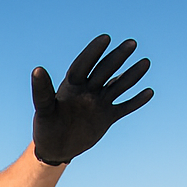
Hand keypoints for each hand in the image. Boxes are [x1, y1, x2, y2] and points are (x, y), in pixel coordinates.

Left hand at [31, 35, 152, 164]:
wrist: (56, 148)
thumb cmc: (46, 128)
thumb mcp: (43, 110)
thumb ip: (42, 91)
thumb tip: (37, 69)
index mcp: (71, 86)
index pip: (84, 64)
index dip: (93, 52)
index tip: (105, 38)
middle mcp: (88, 90)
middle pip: (105, 70)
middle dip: (118, 57)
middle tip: (132, 43)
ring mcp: (99, 103)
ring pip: (118, 85)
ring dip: (132, 75)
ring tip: (145, 62)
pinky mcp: (107, 117)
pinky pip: (124, 107)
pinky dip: (136, 101)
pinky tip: (149, 92)